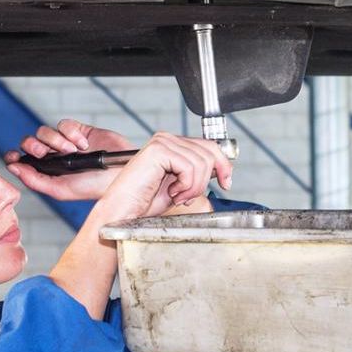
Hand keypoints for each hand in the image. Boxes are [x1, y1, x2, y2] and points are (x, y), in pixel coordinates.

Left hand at [3, 119, 132, 202]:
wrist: (120, 173)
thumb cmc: (94, 187)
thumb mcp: (61, 190)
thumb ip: (36, 181)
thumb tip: (14, 168)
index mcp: (47, 172)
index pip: (23, 161)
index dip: (14, 156)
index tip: (13, 156)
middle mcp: (54, 157)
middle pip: (30, 143)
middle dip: (33, 146)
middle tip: (44, 153)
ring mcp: (66, 142)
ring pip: (45, 131)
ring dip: (56, 140)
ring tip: (72, 150)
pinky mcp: (78, 131)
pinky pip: (64, 124)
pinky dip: (71, 132)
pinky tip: (83, 144)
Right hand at [88, 133, 233, 227]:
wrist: (124, 212)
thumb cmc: (145, 202)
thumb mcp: (181, 185)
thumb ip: (197, 173)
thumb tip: (221, 167)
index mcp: (171, 144)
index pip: (209, 145)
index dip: (223, 164)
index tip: (226, 182)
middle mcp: (166, 138)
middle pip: (210, 151)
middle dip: (206, 179)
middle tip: (189, 196)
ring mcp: (162, 142)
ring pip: (202, 162)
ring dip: (193, 187)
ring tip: (177, 196)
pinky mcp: (158, 150)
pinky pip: (190, 167)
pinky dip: (186, 186)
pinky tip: (172, 193)